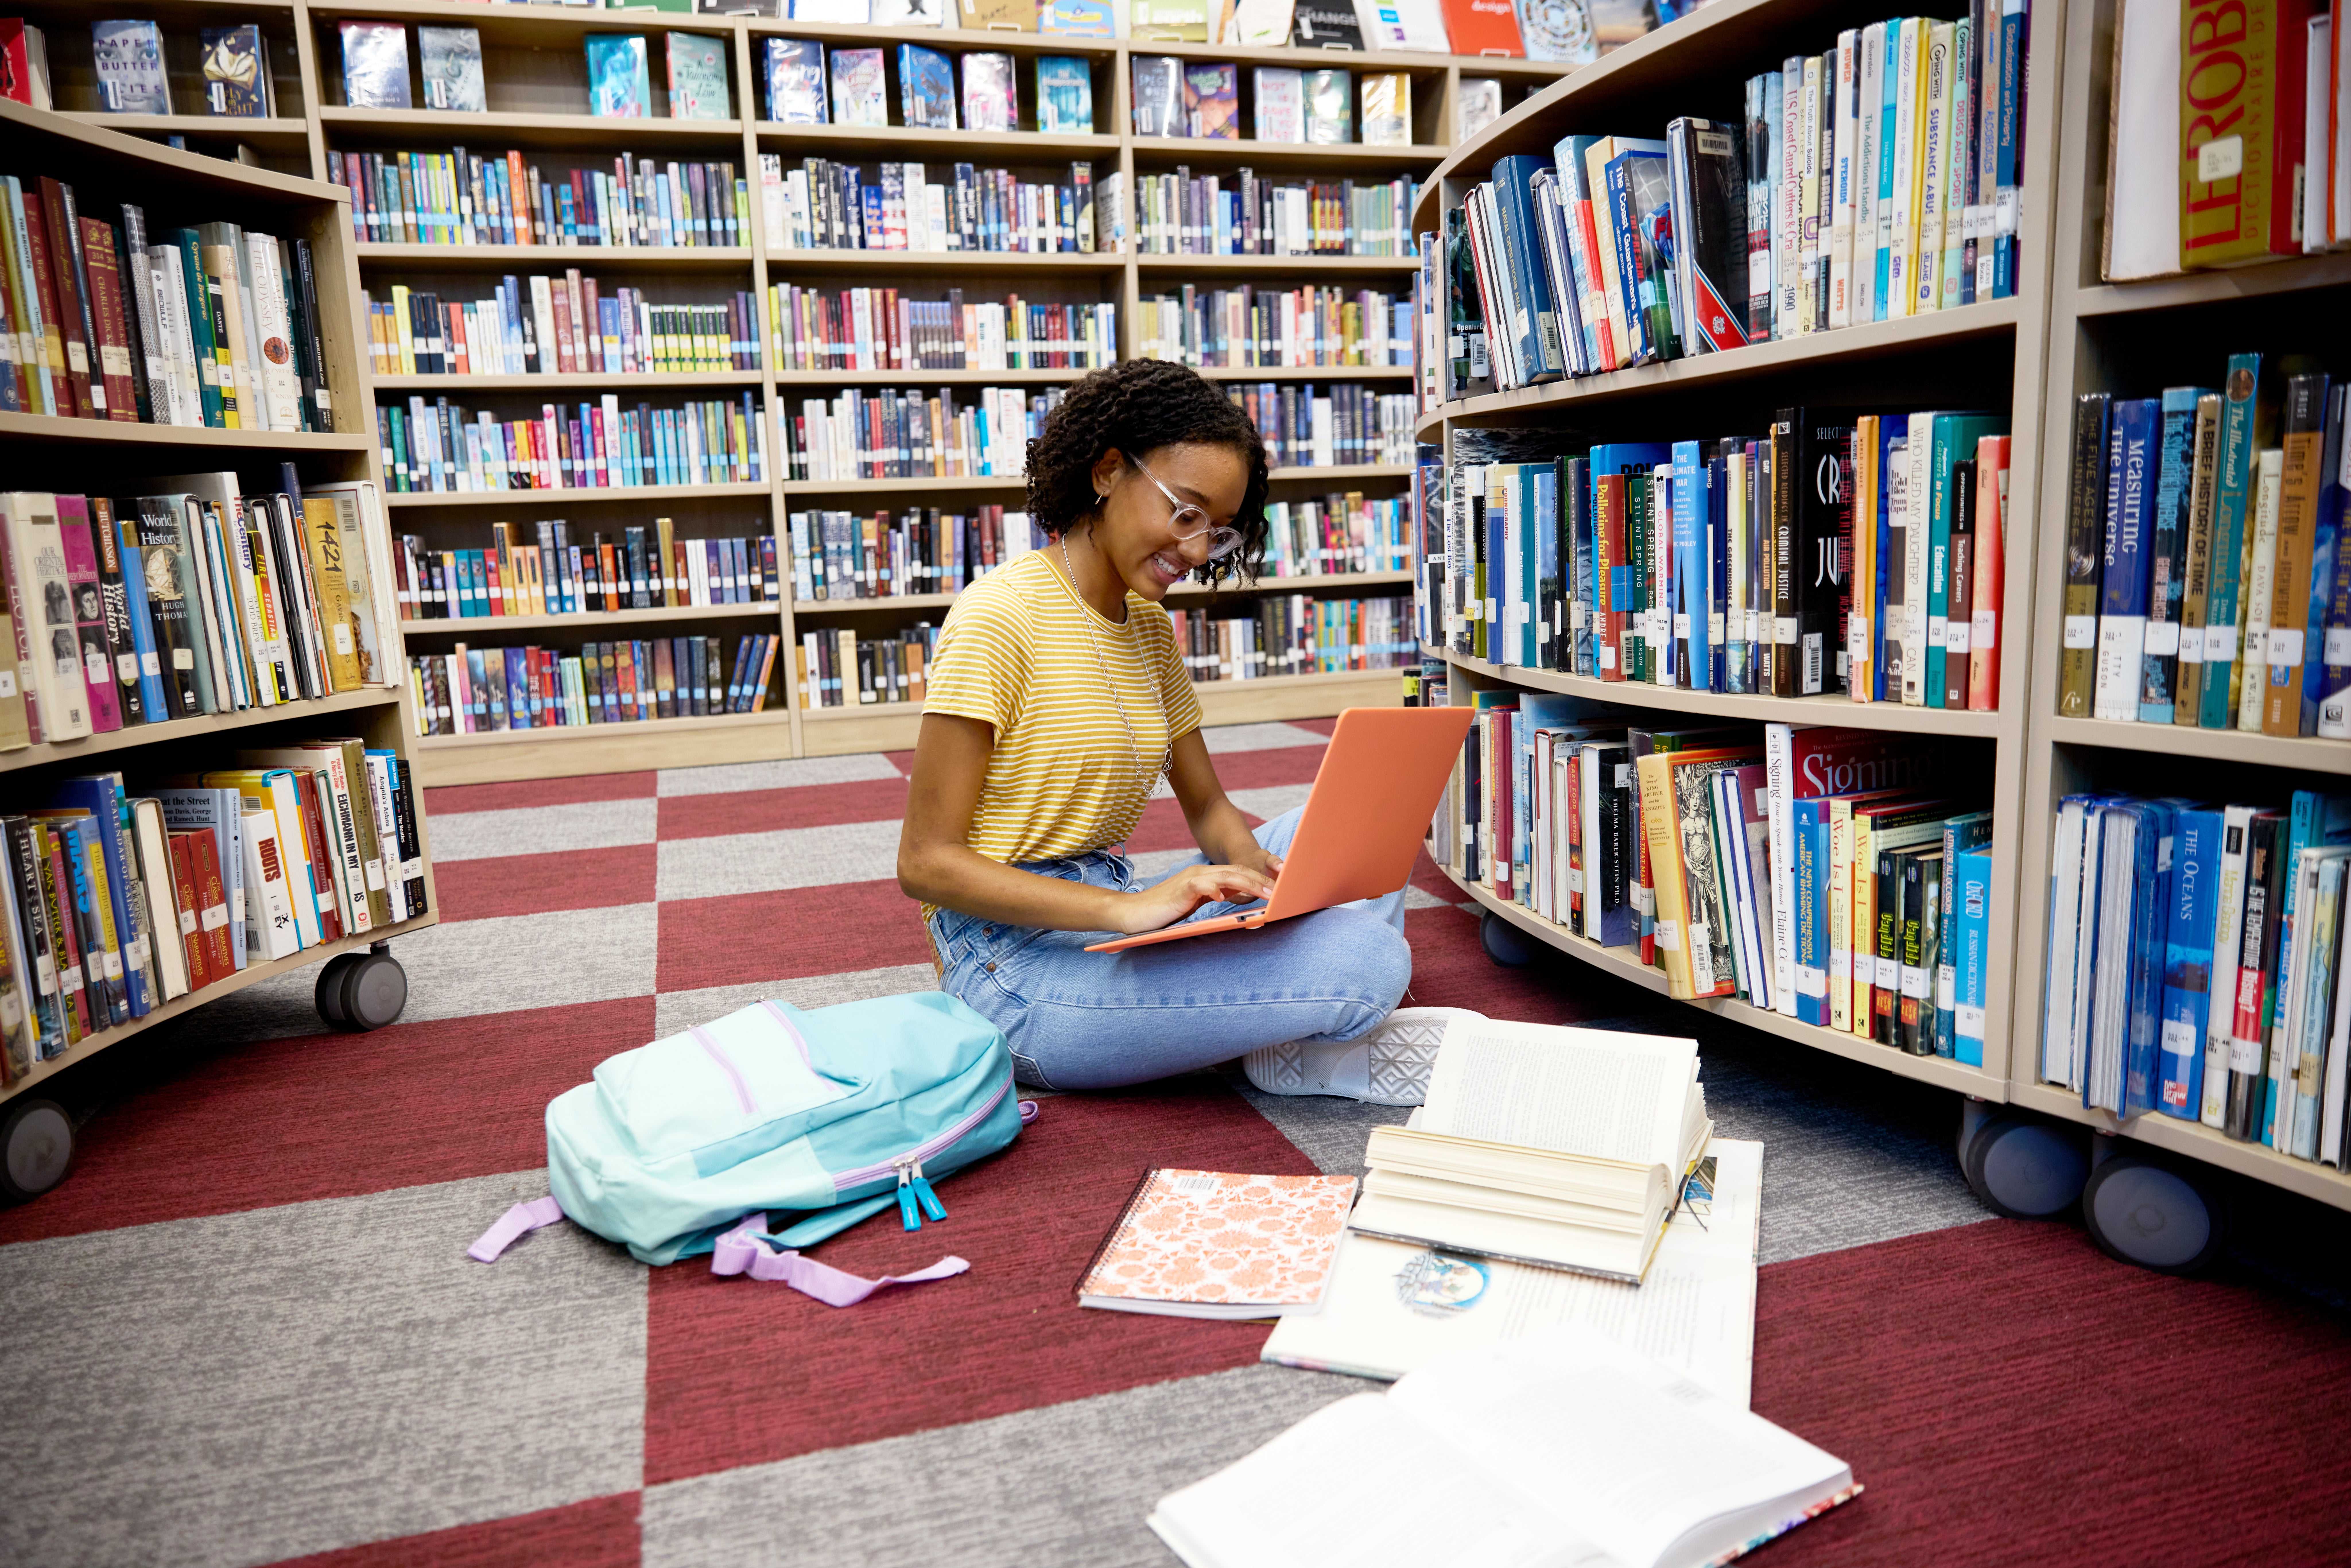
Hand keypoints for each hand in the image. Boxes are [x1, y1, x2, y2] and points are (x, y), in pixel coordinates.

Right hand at [1115, 862, 1277, 934]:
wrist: (1134, 913)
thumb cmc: (1165, 912)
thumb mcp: (1195, 904)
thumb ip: (1213, 897)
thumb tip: (1235, 901)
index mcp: (1205, 877)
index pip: (1237, 874)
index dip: (1258, 879)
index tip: (1277, 889)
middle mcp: (1200, 873)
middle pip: (1237, 871)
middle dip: (1260, 880)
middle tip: (1280, 890)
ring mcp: (1190, 879)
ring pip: (1226, 875)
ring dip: (1248, 883)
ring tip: (1265, 893)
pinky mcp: (1180, 889)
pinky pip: (1201, 885)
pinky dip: (1214, 889)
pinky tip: (1224, 897)